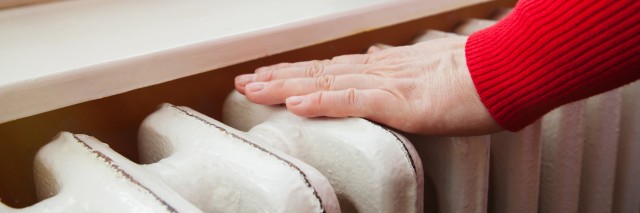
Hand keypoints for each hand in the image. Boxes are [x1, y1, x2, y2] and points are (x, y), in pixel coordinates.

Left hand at [234, 37, 501, 135]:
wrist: (510, 70)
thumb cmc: (479, 74)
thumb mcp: (432, 72)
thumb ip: (401, 72)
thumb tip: (377, 63)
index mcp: (387, 67)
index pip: (333, 70)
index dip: (299, 73)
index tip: (272, 77)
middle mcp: (380, 70)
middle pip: (319, 72)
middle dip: (278, 77)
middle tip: (245, 81)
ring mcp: (388, 83)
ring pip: (326, 81)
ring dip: (286, 85)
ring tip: (253, 88)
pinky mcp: (400, 100)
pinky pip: (354, 99)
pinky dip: (322, 100)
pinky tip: (295, 102)